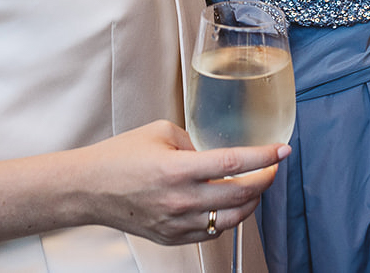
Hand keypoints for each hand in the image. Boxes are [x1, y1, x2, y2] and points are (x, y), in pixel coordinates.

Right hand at [75, 121, 286, 245]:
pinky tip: (230, 204)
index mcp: (178, 169)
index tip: (281, 150)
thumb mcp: (160, 132)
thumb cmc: (119, 158)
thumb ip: (193, 141)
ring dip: (251, 201)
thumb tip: (212, 152)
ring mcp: (178, 223)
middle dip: (265, 179)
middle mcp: (181, 199)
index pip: (235, 162)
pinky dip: (228, 217)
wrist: (89, 189)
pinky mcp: (173, 237)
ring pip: (232, 218)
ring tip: (255, 186)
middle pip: (241, 193)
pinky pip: (212, 231)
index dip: (264, 157)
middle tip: (272, 167)